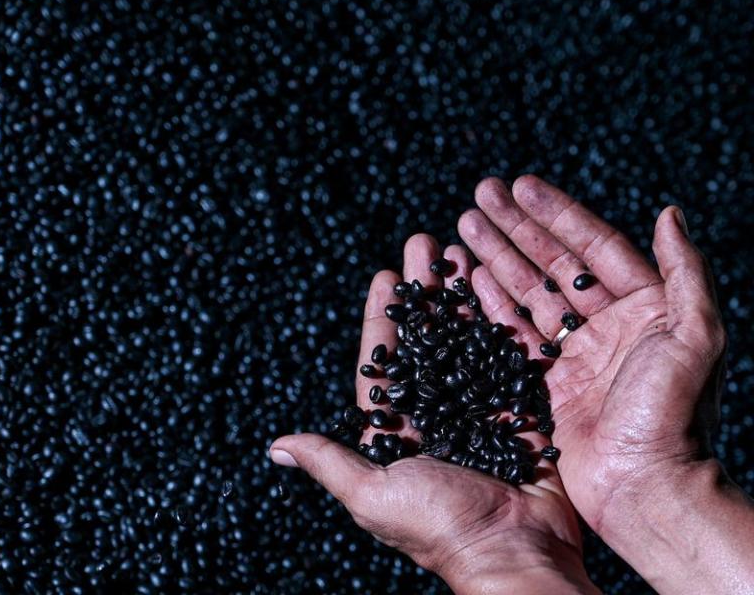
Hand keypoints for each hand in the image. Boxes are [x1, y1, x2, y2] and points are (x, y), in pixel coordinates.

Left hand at [270, 235, 599, 594]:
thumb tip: (276, 448)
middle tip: (424, 242)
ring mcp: (481, 409)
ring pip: (469, 338)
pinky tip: (503, 286)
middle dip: (425, 291)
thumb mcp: (373, 494)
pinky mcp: (521, 412)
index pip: (385, 360)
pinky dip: (507, 322)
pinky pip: (512, 358)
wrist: (515, 555)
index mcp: (399, 430)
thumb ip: (330, 463)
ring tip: (463, 249)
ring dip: (464, 295)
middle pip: (428, 337)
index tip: (382, 276)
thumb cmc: (438, 527)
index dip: (382, 317)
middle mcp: (437, 414)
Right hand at [458, 175, 753, 593]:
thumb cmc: (675, 415)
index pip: (593, 246)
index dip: (556, 213)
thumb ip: (686, 272)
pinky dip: (491, 301)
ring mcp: (576, 353)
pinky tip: (470, 275)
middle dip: (517, 226)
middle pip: (554, 262)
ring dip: (498, 255)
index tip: (519, 185)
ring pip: (529, 292)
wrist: (646, 488)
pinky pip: (514, 332)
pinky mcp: (548, 383)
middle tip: (481, 194)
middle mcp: (609, 325)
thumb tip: (670, 213)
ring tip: (466, 223)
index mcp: (646, 308)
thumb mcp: (695, 336)